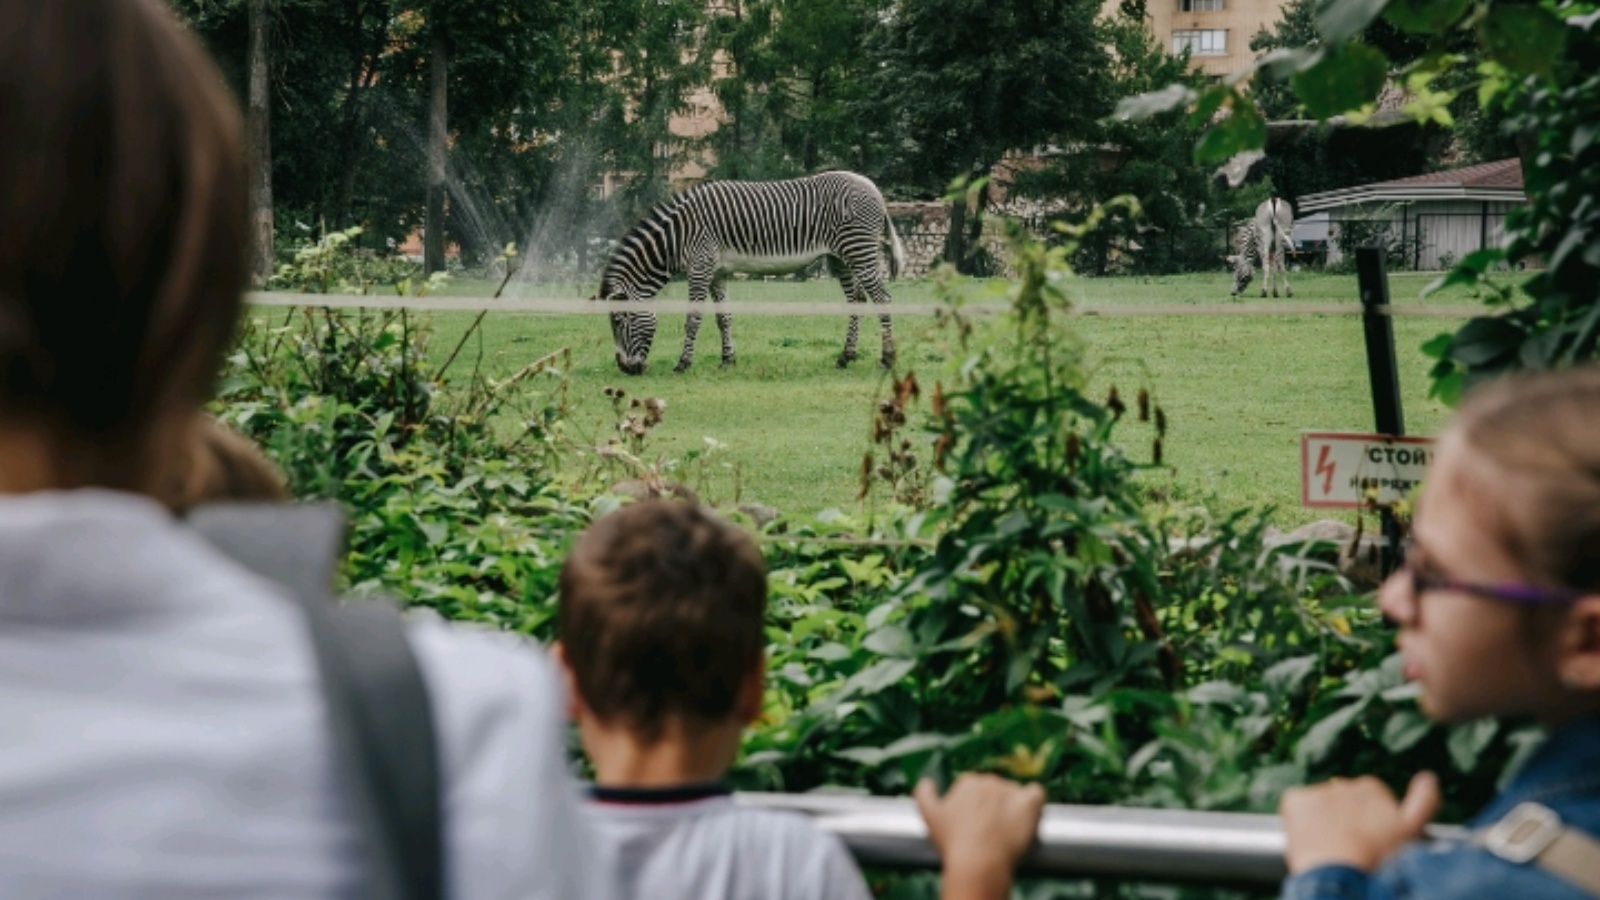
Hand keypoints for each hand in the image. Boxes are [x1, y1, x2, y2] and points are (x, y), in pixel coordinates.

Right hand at [915, 773, 1044, 899]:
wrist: (979, 862)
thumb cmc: (953, 843)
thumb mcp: (929, 817)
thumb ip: (924, 794)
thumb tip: (926, 782)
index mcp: (967, 782)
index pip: (975, 789)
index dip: (976, 807)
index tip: (975, 824)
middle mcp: (989, 781)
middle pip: (996, 791)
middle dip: (995, 807)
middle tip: (992, 831)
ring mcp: (1011, 790)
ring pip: (1016, 794)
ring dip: (1014, 807)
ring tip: (1010, 830)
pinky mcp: (1029, 803)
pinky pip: (1037, 793)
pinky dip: (1035, 802)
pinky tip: (1031, 816)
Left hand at [1280, 772, 1439, 873]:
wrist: (1341, 875)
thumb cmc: (1381, 858)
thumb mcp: (1413, 830)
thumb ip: (1424, 801)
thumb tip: (1428, 777)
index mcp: (1372, 787)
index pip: (1366, 802)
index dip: (1367, 824)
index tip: (1368, 842)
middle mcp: (1343, 783)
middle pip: (1341, 804)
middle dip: (1344, 821)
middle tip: (1348, 848)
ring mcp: (1316, 790)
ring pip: (1318, 808)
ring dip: (1321, 822)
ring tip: (1330, 848)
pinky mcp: (1294, 799)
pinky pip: (1294, 806)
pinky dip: (1297, 820)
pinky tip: (1309, 838)